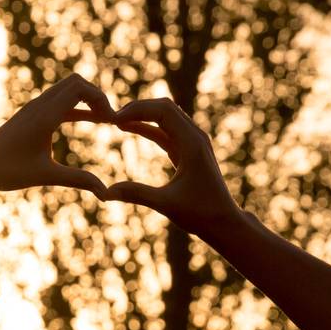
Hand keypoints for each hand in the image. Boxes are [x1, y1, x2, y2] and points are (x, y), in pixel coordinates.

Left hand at [0, 73, 112, 197]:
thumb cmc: (6, 171)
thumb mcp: (45, 176)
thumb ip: (78, 180)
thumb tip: (106, 194)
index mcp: (44, 116)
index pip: (79, 88)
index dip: (100, 98)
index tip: (112, 121)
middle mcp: (39, 106)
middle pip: (76, 82)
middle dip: (97, 96)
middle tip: (112, 119)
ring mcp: (35, 108)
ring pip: (68, 89)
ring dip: (89, 100)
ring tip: (106, 120)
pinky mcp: (33, 114)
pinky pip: (61, 101)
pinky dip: (79, 107)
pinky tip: (93, 121)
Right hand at [100, 97, 237, 235]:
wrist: (224, 222)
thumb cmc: (200, 214)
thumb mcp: (166, 204)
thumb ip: (137, 194)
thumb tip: (106, 193)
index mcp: (192, 143)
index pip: (163, 111)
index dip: (137, 110)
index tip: (114, 119)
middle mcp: (195, 137)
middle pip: (165, 108)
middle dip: (138, 108)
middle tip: (112, 116)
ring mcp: (193, 143)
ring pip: (166, 117)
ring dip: (142, 116)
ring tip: (116, 120)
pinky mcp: (188, 151)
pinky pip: (166, 131)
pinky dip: (148, 128)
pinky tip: (129, 128)